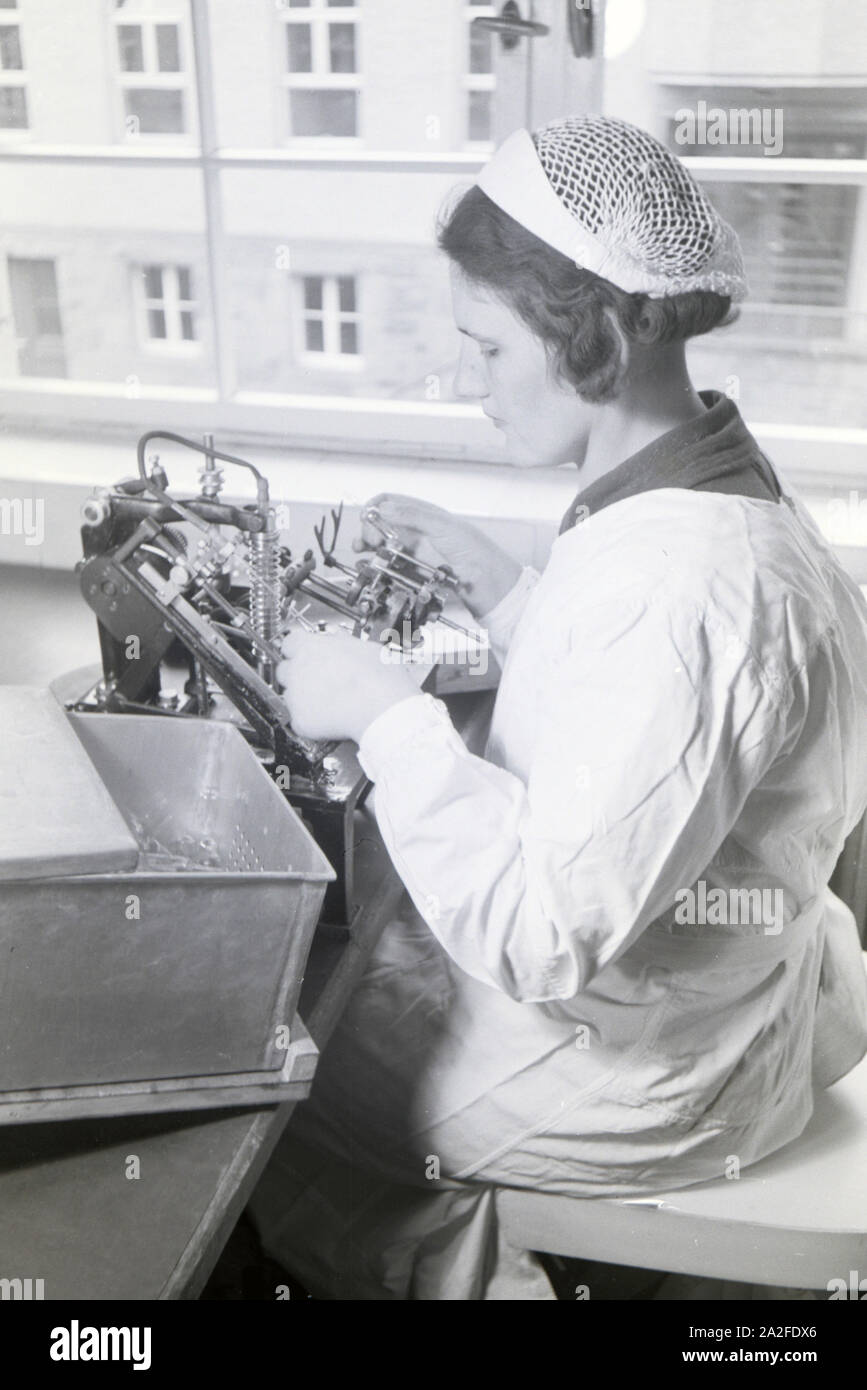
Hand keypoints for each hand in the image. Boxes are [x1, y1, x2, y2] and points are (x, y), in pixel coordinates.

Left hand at [276, 629, 419, 743]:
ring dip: (304, 697)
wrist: (382, 707)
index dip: (299, 649)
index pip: (289, 642)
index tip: (306, 653)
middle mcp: (296, 669)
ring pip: (290, 695)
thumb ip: (343, 642)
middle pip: (284, 669)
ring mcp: (295, 696)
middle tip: (319, 679)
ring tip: (329, 700)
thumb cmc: (379, 677)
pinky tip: (330, 716)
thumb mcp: (364, 647)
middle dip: (298, 674)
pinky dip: (312, 720)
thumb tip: (339, 639)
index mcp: (310, 646)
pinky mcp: (299, 720)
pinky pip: (299, 719)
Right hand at [356, 494, 521, 619]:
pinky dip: (380, 567)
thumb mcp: (444, 528)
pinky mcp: (418, 574)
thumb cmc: (477, 553)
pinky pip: (393, 568)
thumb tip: (384, 508)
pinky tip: (377, 569)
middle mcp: (419, 531)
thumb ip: (413, 516)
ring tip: (364, 556)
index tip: (368, 523)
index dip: (375, 509)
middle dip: (367, 530)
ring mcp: (418, 552)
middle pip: (383, 524)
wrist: (492, 586)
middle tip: (364, 544)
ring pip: (384, 546)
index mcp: (425, 514)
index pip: (390, 501)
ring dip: (370, 549)